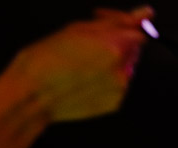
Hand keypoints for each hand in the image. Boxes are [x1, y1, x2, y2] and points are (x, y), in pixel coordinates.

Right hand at [4, 7, 152, 121]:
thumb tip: (146, 14)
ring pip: (125, 67)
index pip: (138, 31)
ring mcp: (120, 89)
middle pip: (133, 49)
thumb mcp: (76, 30)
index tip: (106, 20)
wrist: (31, 95)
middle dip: (116, 41)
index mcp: (114, 47)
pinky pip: (118, 86)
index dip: (123, 22)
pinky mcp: (115, 104)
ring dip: (111, 61)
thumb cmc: (45, 59)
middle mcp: (122, 70)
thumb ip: (114, 22)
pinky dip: (106, 79)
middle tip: (87, 41)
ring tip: (80, 62)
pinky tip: (83, 78)